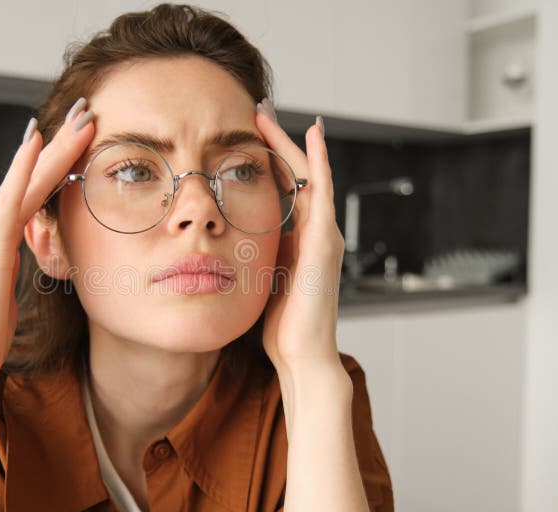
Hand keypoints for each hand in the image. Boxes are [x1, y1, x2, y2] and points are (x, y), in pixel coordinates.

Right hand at [0, 105, 95, 397]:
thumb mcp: (8, 298)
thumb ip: (16, 275)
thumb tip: (31, 271)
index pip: (35, 194)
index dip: (58, 163)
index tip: (81, 138)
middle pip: (32, 178)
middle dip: (60, 143)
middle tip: (87, 109)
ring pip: (27, 180)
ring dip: (54, 146)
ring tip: (81, 117)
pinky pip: (12, 199)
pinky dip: (24, 168)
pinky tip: (38, 140)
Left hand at [257, 107, 345, 373]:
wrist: (300, 354)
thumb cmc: (280, 325)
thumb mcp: (262, 279)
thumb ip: (257, 256)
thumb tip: (232, 242)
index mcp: (298, 241)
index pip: (283, 190)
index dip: (266, 162)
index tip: (244, 138)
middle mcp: (315, 232)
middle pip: (296, 175)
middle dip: (275, 143)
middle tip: (254, 111)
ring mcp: (324, 234)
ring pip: (309, 175)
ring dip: (289, 143)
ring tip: (268, 115)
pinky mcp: (325, 241)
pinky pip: (323, 192)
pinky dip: (320, 161)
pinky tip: (313, 135)